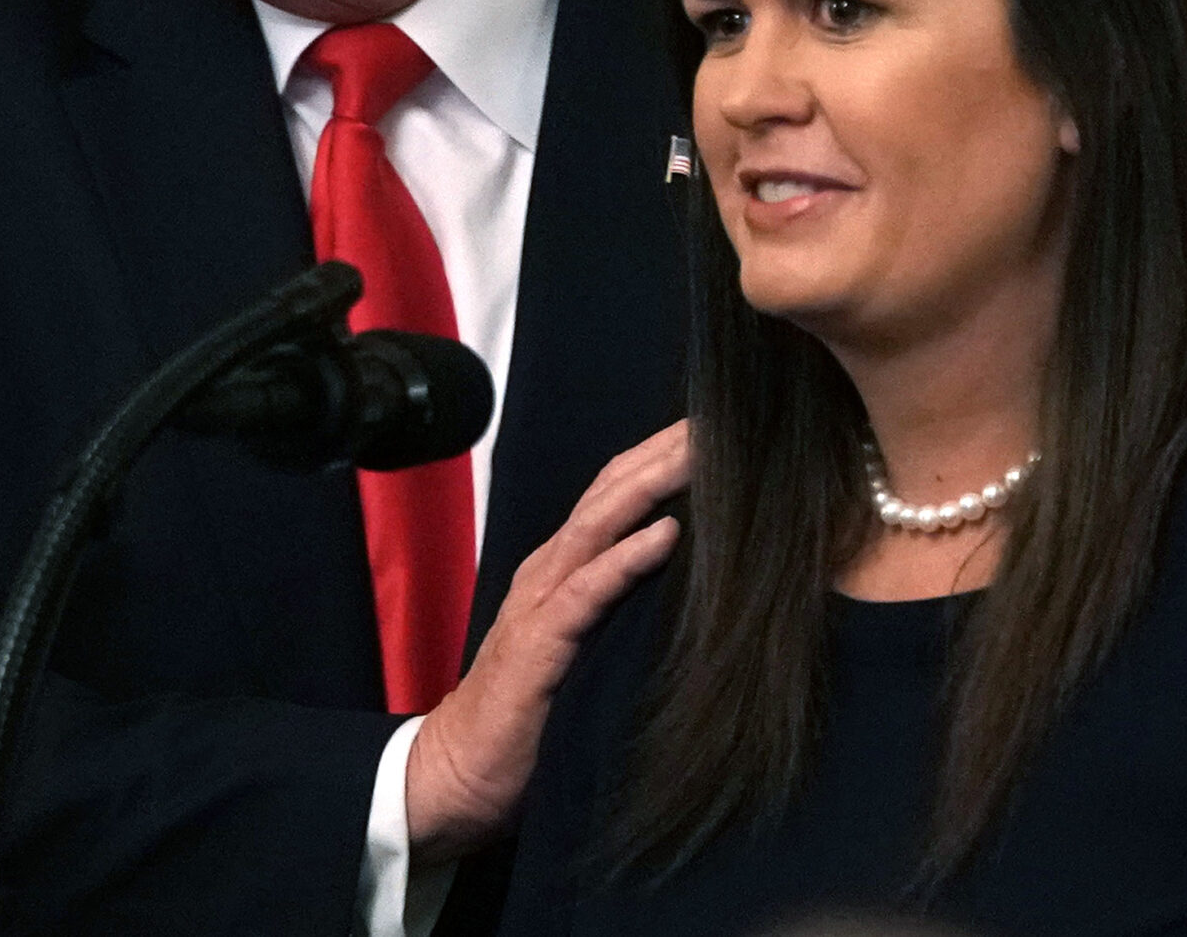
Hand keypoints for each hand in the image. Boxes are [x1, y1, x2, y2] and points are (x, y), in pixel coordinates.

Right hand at [406, 422, 688, 861]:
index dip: (664, 454)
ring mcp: (541, 602)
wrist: (462, 771)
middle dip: (666, 449)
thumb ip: (624, 605)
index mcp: (565, 567)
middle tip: (723, 415)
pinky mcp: (539, 645)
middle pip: (613, 490)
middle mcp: (551, 570)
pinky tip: (666, 536)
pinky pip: (587, 591)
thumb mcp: (589, 645)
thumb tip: (696, 579)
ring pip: (599, 523)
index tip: (720, 424)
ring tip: (701, 452)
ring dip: (652, 484)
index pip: (619, 492)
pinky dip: (626, 558)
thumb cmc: (535, 713)